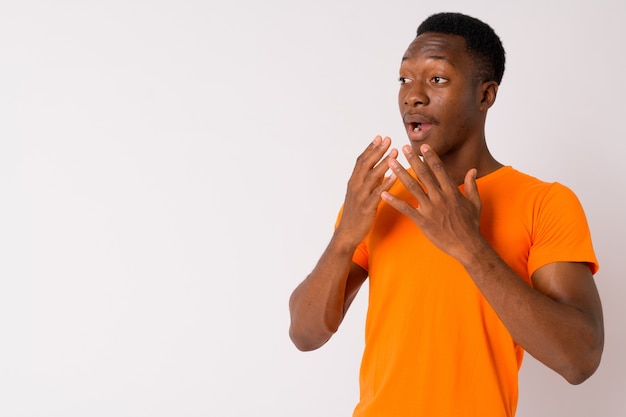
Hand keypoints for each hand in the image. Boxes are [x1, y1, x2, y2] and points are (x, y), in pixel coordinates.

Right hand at [335, 136, 397, 247]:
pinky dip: (387, 183)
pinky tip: (396, 176)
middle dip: (377, 150)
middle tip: (388, 139)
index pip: (361, 161)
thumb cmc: (356, 214)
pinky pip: (378, 193)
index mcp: (354, 182)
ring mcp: (360, 196)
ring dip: (384, 163)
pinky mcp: (366, 207)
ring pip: (372, 176)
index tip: (380, 137)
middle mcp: (355, 186)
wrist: (347, 234)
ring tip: (394, 153)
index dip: (371, 148)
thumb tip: (381, 170)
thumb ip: (369, 182)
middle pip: (366, 164)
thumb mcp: (360, 194)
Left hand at [382, 144, 481, 261]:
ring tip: (390, 163)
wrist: (468, 246)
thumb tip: (473, 170)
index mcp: (452, 191)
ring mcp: (431, 209)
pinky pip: (406, 209)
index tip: (423, 146)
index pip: (439, 169)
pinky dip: (394, 201)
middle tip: (403, 148)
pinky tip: (384, 193)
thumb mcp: (475, 203)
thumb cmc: (471, 225)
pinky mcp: (423, 221)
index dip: (430, 156)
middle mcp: (440, 197)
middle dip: (413, 159)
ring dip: (400, 174)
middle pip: (424, 174)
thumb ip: (472, 185)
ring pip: (413, 187)